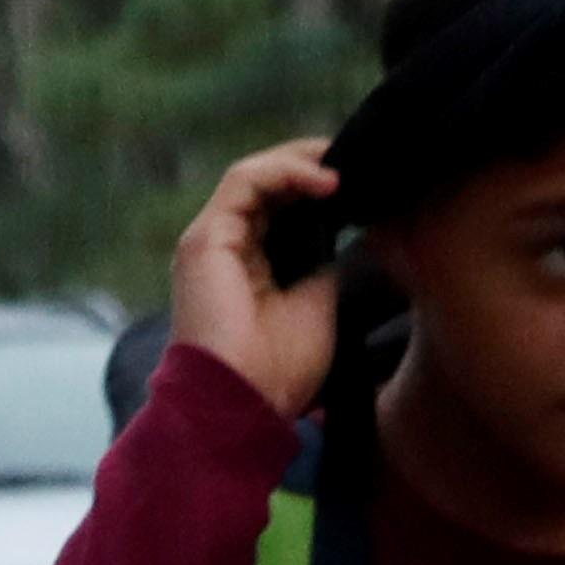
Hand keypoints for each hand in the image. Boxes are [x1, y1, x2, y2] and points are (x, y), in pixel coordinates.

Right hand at [167, 141, 350, 418]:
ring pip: (254, 175)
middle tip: (357, 162)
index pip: (279, 206)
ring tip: (343, 169)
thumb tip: (345, 228)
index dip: (315, 187)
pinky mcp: (204, 239)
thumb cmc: (279, 370)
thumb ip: (322, 260)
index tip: (359, 184)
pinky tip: (324, 183)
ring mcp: (210, 241)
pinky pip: (245, 182)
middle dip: (312, 166)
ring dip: (302, 163)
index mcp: (247, 266)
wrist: (245, 402)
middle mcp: (224, 249)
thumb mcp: (316, 301)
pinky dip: (285, 173)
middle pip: (266, 185)